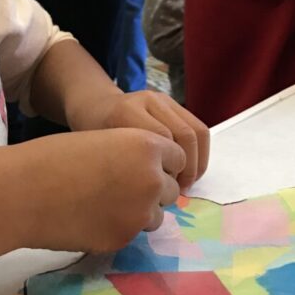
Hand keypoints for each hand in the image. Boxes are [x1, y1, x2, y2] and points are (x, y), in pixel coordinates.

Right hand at [0, 128, 182, 258]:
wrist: (24, 191)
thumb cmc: (54, 157)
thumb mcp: (102, 141)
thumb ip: (131, 155)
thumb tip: (147, 177)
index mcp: (146, 145)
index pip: (177, 158)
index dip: (159, 163)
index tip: (139, 167)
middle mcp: (152, 178)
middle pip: (169, 188)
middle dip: (151, 189)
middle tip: (118, 188)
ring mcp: (140, 212)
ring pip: (156, 215)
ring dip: (138, 211)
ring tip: (103, 203)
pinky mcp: (124, 238)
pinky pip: (133, 233)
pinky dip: (118, 227)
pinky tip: (91, 218)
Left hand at [67, 90, 208, 190]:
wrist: (95, 106)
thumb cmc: (95, 137)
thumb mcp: (102, 152)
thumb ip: (127, 168)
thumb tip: (156, 196)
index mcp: (126, 112)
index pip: (163, 142)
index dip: (169, 170)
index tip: (163, 191)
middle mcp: (148, 100)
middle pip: (184, 134)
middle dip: (188, 168)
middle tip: (180, 190)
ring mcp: (163, 98)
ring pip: (196, 131)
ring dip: (197, 161)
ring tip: (186, 182)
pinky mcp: (173, 103)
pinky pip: (198, 128)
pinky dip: (199, 152)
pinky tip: (189, 170)